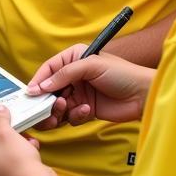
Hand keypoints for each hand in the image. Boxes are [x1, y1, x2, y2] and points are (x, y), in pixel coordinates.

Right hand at [28, 50, 153, 127]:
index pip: (49, 69)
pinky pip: (70, 116)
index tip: (31, 94)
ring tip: (66, 109)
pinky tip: (87, 111)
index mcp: (74, 58)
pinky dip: (75, 116)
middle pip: (50, 91)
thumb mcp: (91, 66)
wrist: (144, 95)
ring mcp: (80, 94)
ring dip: (59, 111)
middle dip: (47, 101)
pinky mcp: (86, 110)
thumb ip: (65, 75)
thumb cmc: (122, 73)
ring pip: (58, 106)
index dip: (38, 81)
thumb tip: (41, 86)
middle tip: (49, 108)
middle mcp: (74, 76)